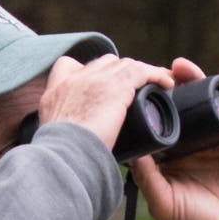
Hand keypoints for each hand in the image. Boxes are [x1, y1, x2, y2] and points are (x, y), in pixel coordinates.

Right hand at [39, 54, 174, 150]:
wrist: (64, 156)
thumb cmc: (60, 156)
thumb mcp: (52, 136)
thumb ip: (64, 128)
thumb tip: (76, 138)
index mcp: (56, 91)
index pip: (68, 65)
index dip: (88, 71)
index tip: (99, 83)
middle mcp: (74, 79)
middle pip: (104, 62)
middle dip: (121, 71)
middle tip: (135, 87)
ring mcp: (95, 80)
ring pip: (126, 65)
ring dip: (143, 73)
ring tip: (157, 83)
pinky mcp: (116, 87)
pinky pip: (143, 72)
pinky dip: (157, 76)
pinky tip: (166, 84)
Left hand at [130, 58, 218, 219]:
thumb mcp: (163, 202)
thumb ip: (147, 178)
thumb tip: (131, 151)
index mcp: (165, 157)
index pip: (152, 124)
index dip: (143, 107)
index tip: (130, 89)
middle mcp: (187, 143)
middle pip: (176, 106)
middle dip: (166, 87)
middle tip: (155, 72)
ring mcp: (214, 137)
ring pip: (204, 101)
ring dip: (196, 79)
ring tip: (183, 66)